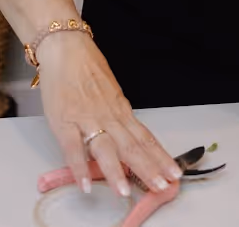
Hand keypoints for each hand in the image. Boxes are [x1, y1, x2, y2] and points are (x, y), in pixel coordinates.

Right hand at [36, 30, 182, 198]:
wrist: (66, 47)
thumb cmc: (87, 68)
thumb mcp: (109, 92)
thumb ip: (117, 116)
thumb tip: (128, 138)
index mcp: (120, 110)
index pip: (145, 138)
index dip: (160, 157)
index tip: (173, 173)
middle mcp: (108, 116)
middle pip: (132, 146)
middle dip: (147, 168)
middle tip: (161, 186)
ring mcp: (87, 119)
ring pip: (105, 149)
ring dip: (116, 171)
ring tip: (125, 191)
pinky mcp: (65, 121)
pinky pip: (72, 148)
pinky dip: (79, 166)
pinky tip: (84, 183)